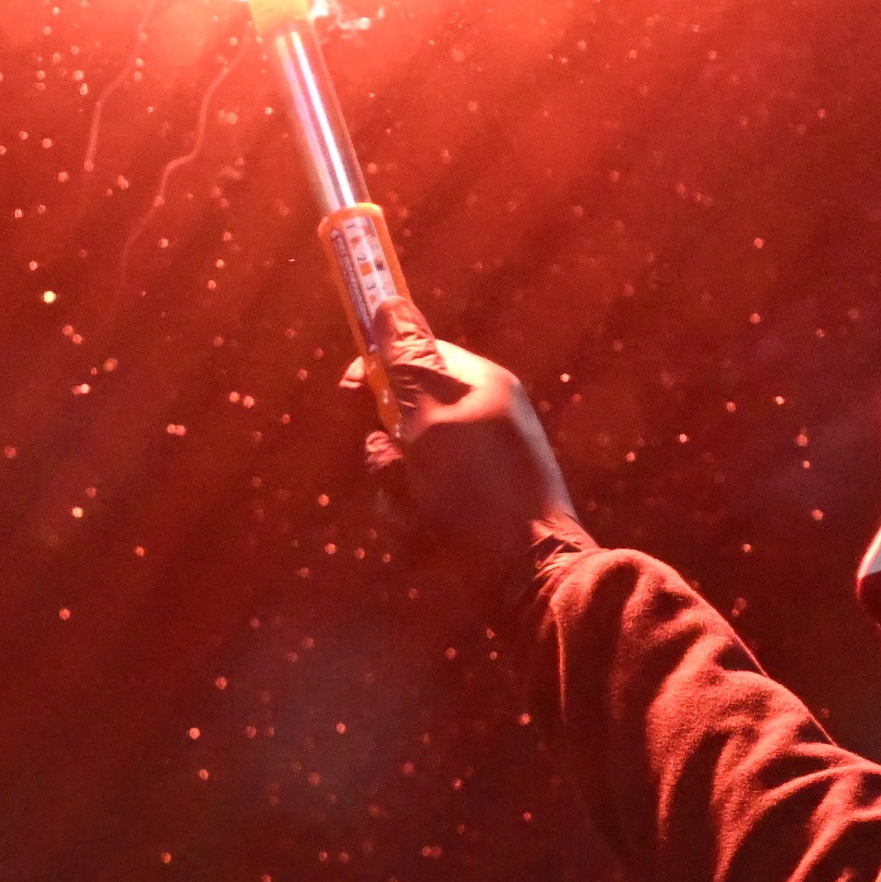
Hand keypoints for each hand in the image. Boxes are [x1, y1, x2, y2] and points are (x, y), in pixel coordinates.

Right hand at [360, 317, 588, 609]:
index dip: (377, 373)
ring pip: (396, 470)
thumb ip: (407, 364)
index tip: (352, 392)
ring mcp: (471, 470)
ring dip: (396, 496)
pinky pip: (412, 509)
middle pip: (394, 418)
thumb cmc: (483, 495)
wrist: (528, 581)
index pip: (413, 356)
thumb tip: (387, 299)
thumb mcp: (435, 421)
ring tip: (423, 516)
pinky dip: (412, 527)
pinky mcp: (464, 513)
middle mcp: (476, 423)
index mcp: (479, 387)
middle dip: (385, 452)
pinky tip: (431, 544)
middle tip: (403, 471)